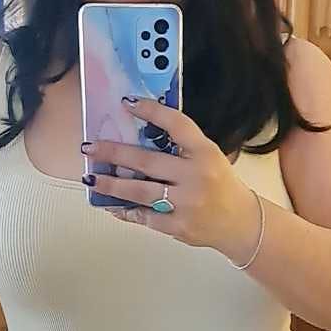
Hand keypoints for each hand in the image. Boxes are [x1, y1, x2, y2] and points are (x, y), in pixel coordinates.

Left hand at [82, 97, 262, 261]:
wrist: (240, 224)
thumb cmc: (220, 185)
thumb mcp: (210, 157)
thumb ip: (182, 147)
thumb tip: (138, 133)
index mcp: (206, 153)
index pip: (177, 125)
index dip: (151, 111)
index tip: (126, 103)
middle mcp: (197, 176)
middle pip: (147, 161)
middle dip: (114, 153)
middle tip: (91, 147)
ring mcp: (187, 204)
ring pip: (140, 192)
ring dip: (111, 185)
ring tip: (92, 178)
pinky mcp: (178, 227)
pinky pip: (144, 217)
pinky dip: (125, 210)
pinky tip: (110, 204)